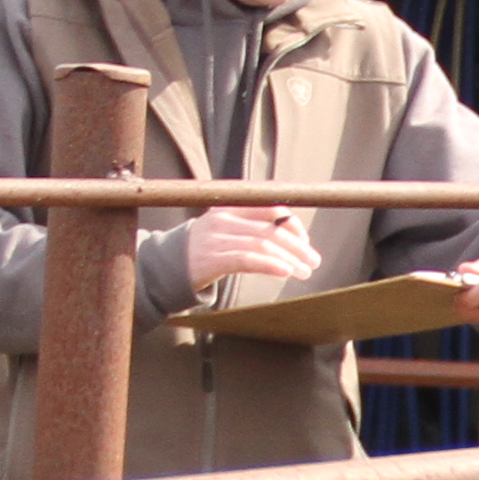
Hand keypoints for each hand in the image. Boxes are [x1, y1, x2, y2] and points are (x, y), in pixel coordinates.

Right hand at [180, 203, 314, 293]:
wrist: (164, 265)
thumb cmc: (202, 250)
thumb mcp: (224, 230)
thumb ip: (250, 228)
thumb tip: (288, 237)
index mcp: (230, 208)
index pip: (270, 209)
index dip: (292, 225)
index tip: (305, 242)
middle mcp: (224, 219)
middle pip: (270, 229)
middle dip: (297, 246)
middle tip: (314, 261)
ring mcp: (217, 238)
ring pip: (263, 244)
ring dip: (290, 259)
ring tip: (305, 272)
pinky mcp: (213, 259)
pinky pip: (248, 260)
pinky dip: (271, 265)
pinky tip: (286, 272)